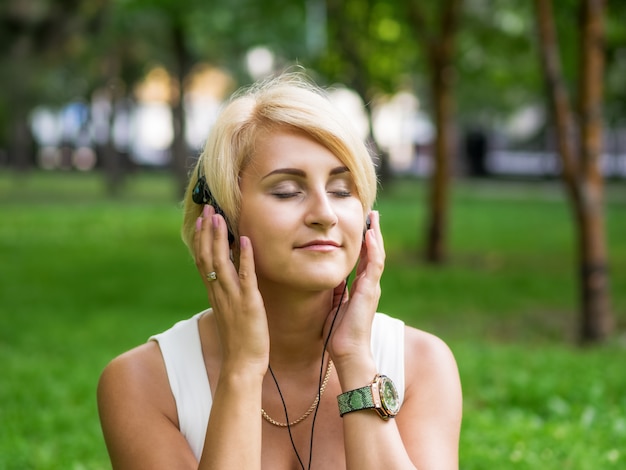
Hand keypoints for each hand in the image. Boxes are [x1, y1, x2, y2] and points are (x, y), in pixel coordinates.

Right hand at [194, 205, 268, 375]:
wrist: (242, 364)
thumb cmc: (238, 339)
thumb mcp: (229, 311)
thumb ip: (226, 293)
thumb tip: (228, 277)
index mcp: (214, 293)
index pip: (203, 260)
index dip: (202, 238)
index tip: (203, 219)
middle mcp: (219, 292)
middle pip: (208, 256)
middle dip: (208, 231)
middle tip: (209, 208)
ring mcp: (232, 297)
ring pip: (221, 262)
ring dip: (220, 238)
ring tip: (221, 217)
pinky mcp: (248, 303)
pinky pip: (245, 276)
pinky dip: (244, 257)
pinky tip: (245, 240)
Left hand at [324, 211, 384, 366]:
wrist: (348, 352)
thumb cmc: (339, 334)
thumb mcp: (335, 306)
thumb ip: (336, 291)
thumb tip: (330, 278)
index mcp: (361, 289)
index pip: (365, 259)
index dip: (364, 242)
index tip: (363, 226)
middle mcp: (369, 286)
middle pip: (374, 253)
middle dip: (373, 233)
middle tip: (372, 214)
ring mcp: (372, 288)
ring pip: (377, 255)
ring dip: (375, 235)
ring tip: (373, 218)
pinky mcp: (370, 291)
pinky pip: (373, 265)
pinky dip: (372, 249)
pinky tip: (370, 235)